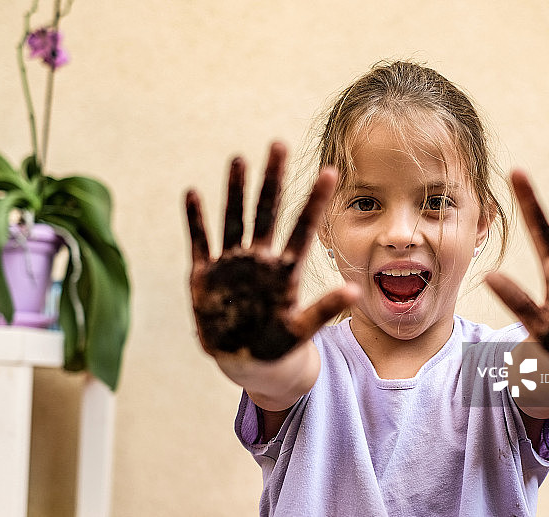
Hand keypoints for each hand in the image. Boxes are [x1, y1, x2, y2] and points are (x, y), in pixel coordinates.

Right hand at [185, 143, 356, 360]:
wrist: (247, 363)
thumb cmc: (278, 345)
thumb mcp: (302, 330)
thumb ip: (324, 310)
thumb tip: (355, 290)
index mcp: (285, 270)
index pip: (302, 228)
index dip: (315, 201)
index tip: (330, 172)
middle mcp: (259, 259)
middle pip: (267, 212)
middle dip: (272, 181)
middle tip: (278, 145)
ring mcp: (232, 264)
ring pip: (234, 219)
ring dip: (235, 191)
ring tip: (239, 160)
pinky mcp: (205, 275)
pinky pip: (201, 243)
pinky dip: (196, 221)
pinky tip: (193, 194)